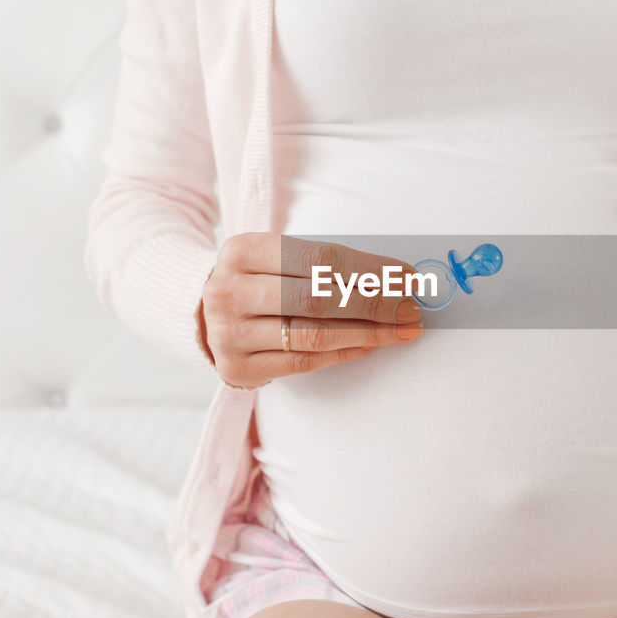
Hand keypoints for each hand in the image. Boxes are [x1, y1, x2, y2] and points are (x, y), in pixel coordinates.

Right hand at [198, 234, 423, 389]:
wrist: (204, 312)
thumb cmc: (260, 280)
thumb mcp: (279, 258)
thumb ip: (327, 264)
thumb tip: (396, 277)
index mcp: (242, 250)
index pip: (320, 260)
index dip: (371, 269)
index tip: (409, 277)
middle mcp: (229, 291)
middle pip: (319, 298)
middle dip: (376, 303)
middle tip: (412, 307)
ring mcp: (229, 333)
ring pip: (315, 334)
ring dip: (369, 332)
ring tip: (403, 329)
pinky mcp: (238, 367)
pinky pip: (305, 361)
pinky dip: (344, 352)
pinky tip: (371, 345)